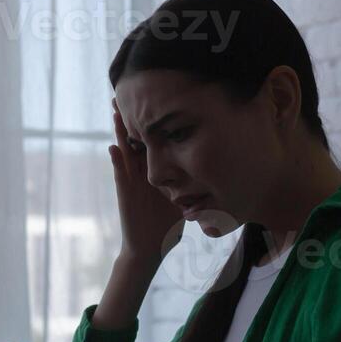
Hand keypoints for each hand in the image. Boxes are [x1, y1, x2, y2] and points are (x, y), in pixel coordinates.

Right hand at [109, 100, 183, 263]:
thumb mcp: (186, 202)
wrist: (149, 249)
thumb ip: (199, 188)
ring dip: (120, 131)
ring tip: (117, 111)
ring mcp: (132, 180)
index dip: (154, 121)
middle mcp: (142, 171)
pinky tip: (113, 147)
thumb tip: (226, 177)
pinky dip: (116, 160)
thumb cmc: (167, 227)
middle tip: (127, 92)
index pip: (154, 140)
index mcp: (156, 171)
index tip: (158, 99)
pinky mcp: (125, 192)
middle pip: (136, 138)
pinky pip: (120, 173)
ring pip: (125, 150)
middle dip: (133, 117)